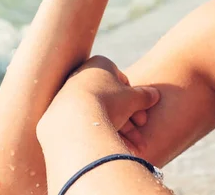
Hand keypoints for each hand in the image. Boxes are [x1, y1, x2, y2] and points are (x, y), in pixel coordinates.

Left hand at [37, 55, 159, 154]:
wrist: (72, 121)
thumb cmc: (107, 103)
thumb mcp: (132, 99)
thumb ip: (144, 96)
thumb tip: (154, 95)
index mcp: (100, 64)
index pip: (123, 83)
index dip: (136, 104)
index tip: (142, 121)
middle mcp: (82, 75)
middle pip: (112, 100)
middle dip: (129, 122)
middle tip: (140, 140)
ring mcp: (69, 93)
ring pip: (100, 113)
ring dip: (118, 132)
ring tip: (130, 150)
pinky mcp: (60, 112)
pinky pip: (84, 122)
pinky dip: (100, 134)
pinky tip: (110, 148)